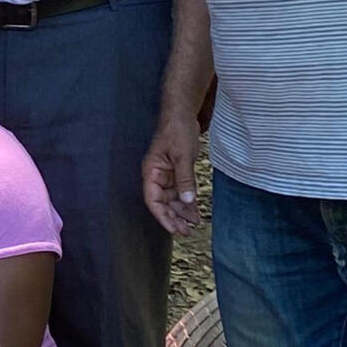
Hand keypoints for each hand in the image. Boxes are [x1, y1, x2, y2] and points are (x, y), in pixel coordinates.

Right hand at [139, 112, 201, 235]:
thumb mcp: (182, 155)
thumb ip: (185, 179)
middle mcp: (156, 176)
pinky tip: (195, 212)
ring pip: (172, 199)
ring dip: (182, 212)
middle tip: (186, 232)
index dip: (162, 216)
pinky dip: (187, 201)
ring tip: (194, 224)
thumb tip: (187, 200)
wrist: (182, 114)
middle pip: (162, 203)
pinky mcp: (176, 171)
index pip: (153, 200)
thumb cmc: (176, 130)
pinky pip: (180, 191)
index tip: (174, 229)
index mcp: (151, 172)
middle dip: (173, 218)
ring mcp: (166, 174)